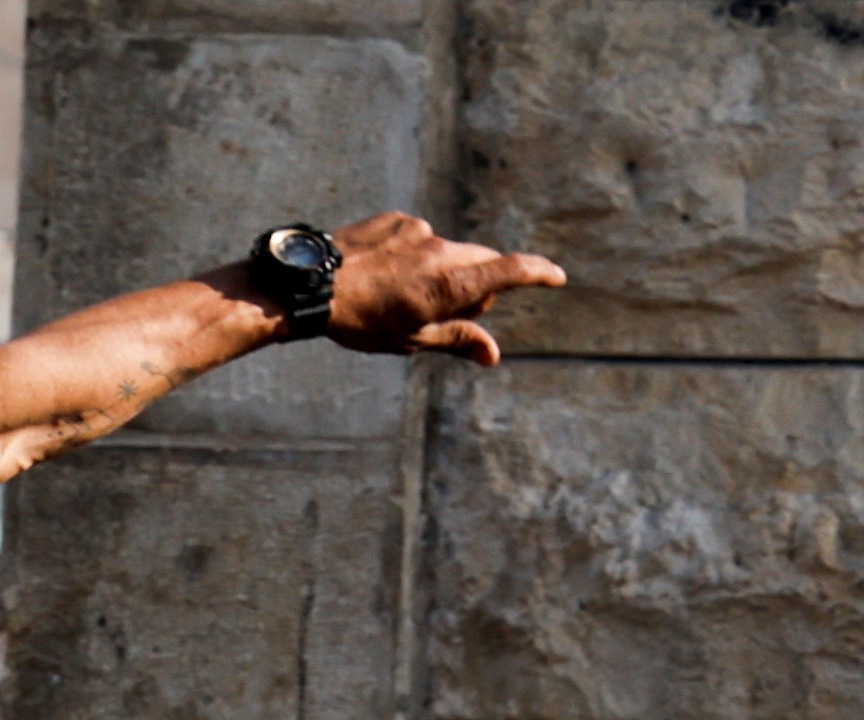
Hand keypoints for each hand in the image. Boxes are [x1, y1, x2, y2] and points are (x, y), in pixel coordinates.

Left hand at [316, 210, 564, 363]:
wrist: (307, 286)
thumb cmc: (359, 321)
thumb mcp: (410, 340)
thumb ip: (457, 339)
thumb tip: (493, 355)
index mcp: (449, 285)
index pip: (510, 271)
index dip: (538, 273)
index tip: (556, 276)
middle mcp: (441, 251)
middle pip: (480, 264)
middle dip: (475, 285)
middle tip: (443, 311)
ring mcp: (419, 232)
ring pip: (448, 252)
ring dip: (439, 270)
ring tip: (397, 293)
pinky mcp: (397, 220)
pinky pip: (418, 238)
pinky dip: (411, 255)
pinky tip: (380, 273)